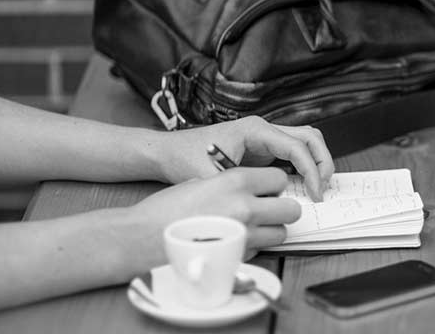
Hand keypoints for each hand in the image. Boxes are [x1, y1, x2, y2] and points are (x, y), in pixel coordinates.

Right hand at [127, 167, 300, 266]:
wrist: (143, 237)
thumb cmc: (167, 208)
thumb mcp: (201, 181)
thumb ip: (232, 184)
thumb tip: (254, 189)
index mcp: (236, 181)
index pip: (280, 178)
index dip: (275, 185)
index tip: (267, 189)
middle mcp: (245, 206)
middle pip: (291, 209)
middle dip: (282, 209)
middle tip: (269, 209)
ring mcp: (244, 235)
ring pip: (281, 234)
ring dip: (271, 230)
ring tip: (252, 227)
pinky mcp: (238, 257)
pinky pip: (261, 250)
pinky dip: (254, 246)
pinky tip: (235, 240)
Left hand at [154, 116, 333, 200]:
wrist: (168, 152)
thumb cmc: (185, 158)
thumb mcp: (212, 177)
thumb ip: (239, 190)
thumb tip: (264, 207)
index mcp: (255, 130)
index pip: (297, 146)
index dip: (311, 171)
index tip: (315, 193)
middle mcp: (264, 129)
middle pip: (310, 137)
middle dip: (322, 162)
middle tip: (323, 189)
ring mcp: (265, 138)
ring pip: (305, 141)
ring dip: (316, 162)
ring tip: (317, 188)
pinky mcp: (263, 149)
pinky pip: (293, 153)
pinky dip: (304, 167)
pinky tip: (301, 187)